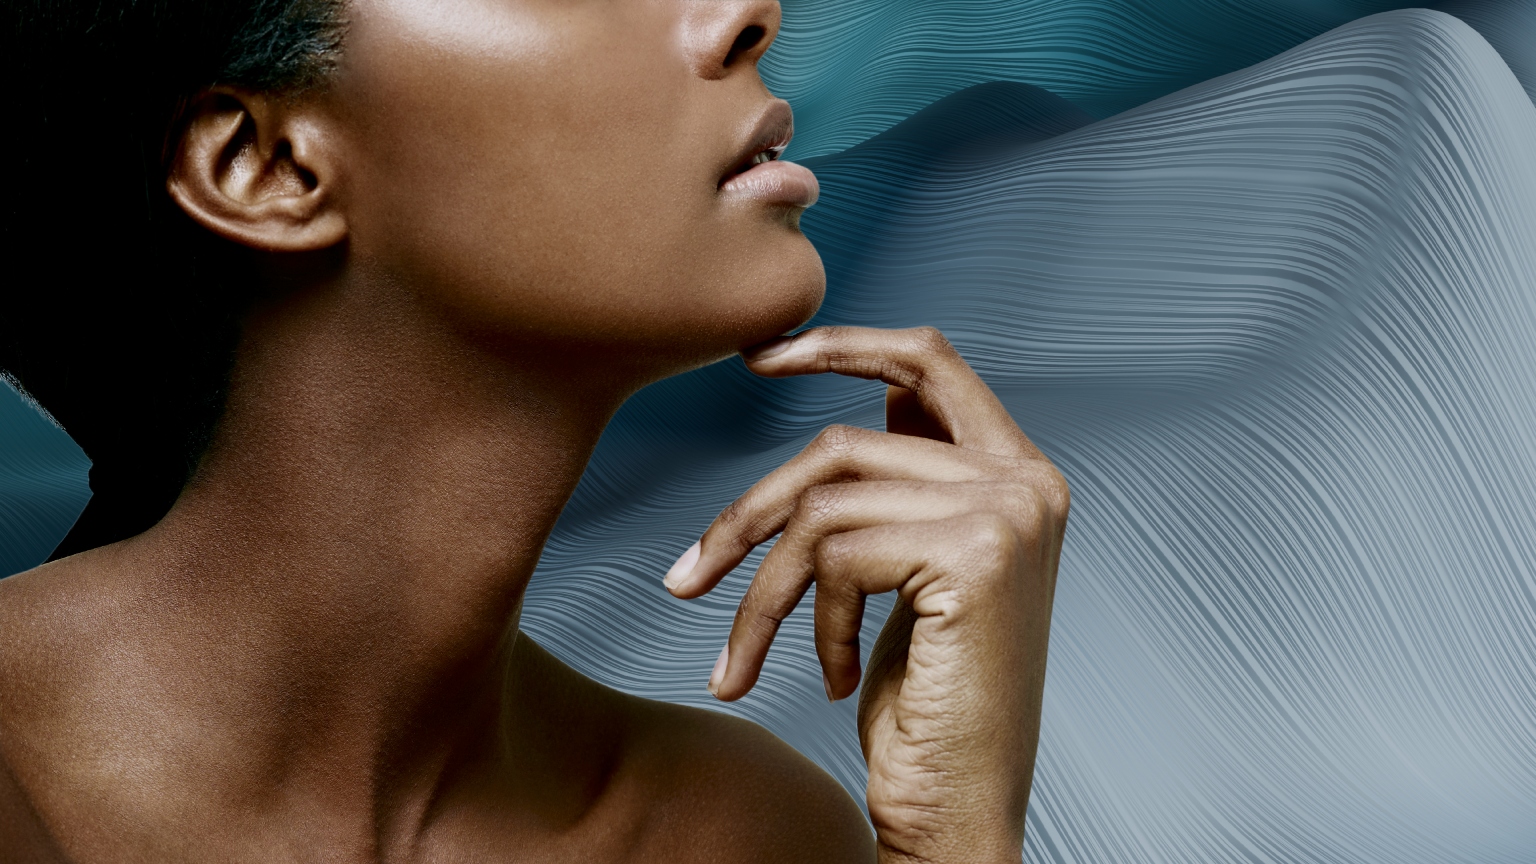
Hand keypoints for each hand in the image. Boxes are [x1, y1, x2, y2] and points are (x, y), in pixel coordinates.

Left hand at [664, 326, 1066, 863]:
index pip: (928, 361)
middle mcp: (1026, 481)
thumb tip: (857, 420)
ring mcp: (1007, 512)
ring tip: (746, 658)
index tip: (757, 356)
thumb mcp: (916, 572)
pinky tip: (835, 677)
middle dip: (750, 513)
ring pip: (823, 506)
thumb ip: (907, 490)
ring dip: (763, 589)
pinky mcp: (972, 553)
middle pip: (842, 447)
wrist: (963, 802)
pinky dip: (811, 622)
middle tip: (684, 578)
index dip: (841, 347)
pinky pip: (834, 554)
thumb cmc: (931, 701)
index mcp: (1020, 474)